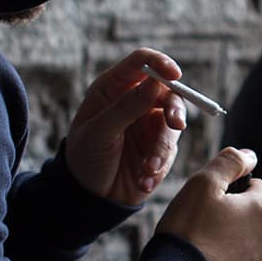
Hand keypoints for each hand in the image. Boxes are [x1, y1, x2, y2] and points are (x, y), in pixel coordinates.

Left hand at [64, 48, 189, 204]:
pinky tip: (143, 180)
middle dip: (174, 107)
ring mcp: (149, 124)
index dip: (159, 63)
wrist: (89, 197)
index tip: (174, 74)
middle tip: (176, 124)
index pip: (140, 63)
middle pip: (167, 90)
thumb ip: (127, 106)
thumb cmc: (85, 157)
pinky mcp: (159, 147)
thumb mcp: (100, 132)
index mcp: (112, 88)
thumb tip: (156, 82)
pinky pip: (171, 149)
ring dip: (162, 147)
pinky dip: (159, 165)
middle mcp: (134, 101)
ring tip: (147, 168)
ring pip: (173, 122)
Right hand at [156, 147, 261, 260]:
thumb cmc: (187, 230)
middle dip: (238, 220)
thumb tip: (250, 155)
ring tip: (208, 252)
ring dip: (237, 246)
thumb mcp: (201, 184)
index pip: (259, 188)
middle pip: (257, 220)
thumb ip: (229, 162)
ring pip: (254, 247)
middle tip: (206, 229)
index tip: (213, 204)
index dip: (235, 192)